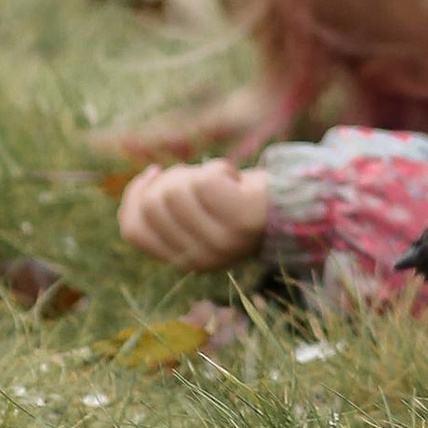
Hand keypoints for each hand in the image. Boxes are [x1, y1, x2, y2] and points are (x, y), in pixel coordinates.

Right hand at [117, 159, 272, 267]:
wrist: (293, 208)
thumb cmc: (241, 205)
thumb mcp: (199, 215)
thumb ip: (169, 211)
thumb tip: (144, 184)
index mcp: (182, 260)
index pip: (133, 230)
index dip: (134, 196)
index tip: (152, 173)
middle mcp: (198, 257)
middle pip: (152, 204)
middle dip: (171, 178)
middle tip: (198, 176)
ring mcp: (219, 240)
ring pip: (175, 190)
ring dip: (195, 172)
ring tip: (220, 179)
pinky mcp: (238, 220)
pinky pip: (204, 180)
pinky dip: (218, 167)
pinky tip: (233, 176)